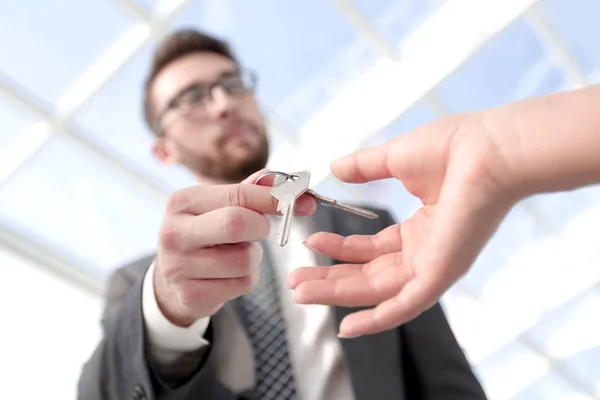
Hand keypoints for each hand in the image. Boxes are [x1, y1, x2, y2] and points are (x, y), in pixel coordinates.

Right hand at [155, 171, 315, 326]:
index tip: (301, 201)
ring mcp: (178, 267)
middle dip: (260, 227)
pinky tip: (228, 274)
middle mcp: (174, 232)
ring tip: (234, 254)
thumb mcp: (219, 206)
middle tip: (260, 230)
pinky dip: (246, 278)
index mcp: (182, 202)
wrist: (173, 278)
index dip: (273, 198)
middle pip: (237, 223)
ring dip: (252, 257)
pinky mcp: (191, 295)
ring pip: (244, 260)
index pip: (238, 195)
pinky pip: (242, 284)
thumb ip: (253, 191)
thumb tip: (293, 186)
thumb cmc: (206, 234)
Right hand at [288, 114, 522, 336]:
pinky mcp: (440, 275)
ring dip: (338, 294)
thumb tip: (334, 167)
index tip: (311, 243)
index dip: (340, 250)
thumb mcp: (394, 158)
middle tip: (296, 284)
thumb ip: (364, 167)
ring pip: (378, 291)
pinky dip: (376, 320)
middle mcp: (426, 252)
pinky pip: (405, 306)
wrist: (488, 149)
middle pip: (369, 275)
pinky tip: (346, 329)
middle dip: (331, 279)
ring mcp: (433, 266)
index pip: (373, 250)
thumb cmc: (452, 147)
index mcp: (420, 228)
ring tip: (300, 294)